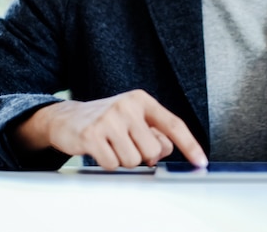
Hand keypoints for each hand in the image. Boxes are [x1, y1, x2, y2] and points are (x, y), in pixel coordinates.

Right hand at [14, 89, 207, 169]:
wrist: (66, 118)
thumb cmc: (106, 120)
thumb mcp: (133, 119)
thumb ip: (153, 133)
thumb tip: (164, 152)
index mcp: (142, 101)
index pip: (173, 125)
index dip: (190, 145)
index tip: (200, 161)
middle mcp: (127, 106)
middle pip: (153, 150)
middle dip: (143, 156)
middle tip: (128, 145)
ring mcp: (109, 119)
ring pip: (134, 161)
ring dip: (123, 160)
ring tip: (112, 146)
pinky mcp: (92, 135)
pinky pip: (113, 164)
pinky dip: (108, 163)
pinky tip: (100, 150)